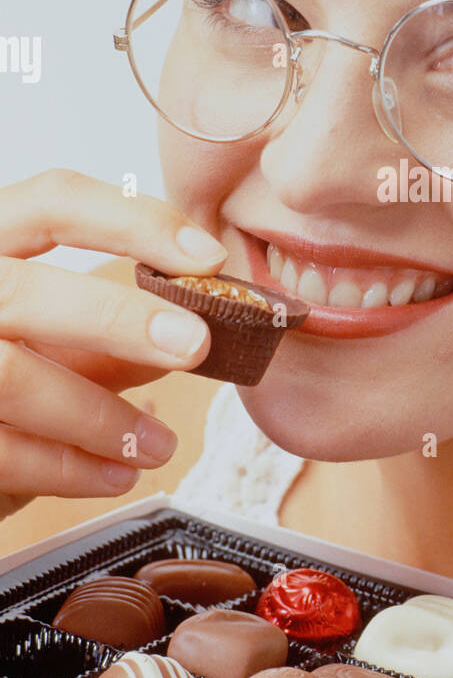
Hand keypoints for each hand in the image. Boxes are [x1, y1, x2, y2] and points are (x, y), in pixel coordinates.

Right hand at [0, 170, 225, 520]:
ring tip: (160, 446)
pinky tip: (117, 475)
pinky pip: (3, 452)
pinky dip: (69, 469)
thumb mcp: (49, 345)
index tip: (207, 259)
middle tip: (194, 345)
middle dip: (116, 318)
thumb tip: (193, 329)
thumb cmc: (2, 381)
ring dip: (101, 418)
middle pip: (21, 291)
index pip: (51, 202)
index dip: (133, 222)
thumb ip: (106, 336)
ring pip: (13, 377)